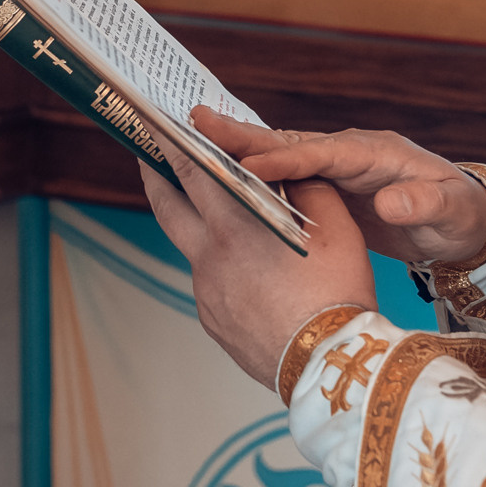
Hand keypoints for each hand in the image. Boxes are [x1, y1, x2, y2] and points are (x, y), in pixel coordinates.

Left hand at [139, 141, 374, 388]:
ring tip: (205, 209)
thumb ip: (308, 186)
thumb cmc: (337, 292)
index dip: (168, 141)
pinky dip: (220, 267)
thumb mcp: (335, 226)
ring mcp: (207, 293)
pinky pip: (210, 283)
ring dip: (192, 224)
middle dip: (155, 175)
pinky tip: (244, 269)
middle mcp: (209, 258)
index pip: (190, 170)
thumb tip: (290, 169)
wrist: (330, 364)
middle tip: (148, 154)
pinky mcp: (213, 320)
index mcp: (234, 226)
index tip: (153, 123)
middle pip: (166, 206)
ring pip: (191, 248)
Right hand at [191, 107, 485, 268]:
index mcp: (375, 154)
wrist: (463, 220)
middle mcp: (349, 152)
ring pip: (280, 154)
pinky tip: (220, 174)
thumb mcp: (450, 211)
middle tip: (197, 122)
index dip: (287, 159)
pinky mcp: (327, 184)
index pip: (324, 154)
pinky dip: (251, 171)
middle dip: (244, 136)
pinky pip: (282, 175)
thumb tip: (394, 202)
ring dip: (239, 149)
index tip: (252, 165)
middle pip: (290, 141)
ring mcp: (336, 166)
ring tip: (193, 140)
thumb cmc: (458, 213)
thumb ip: (422, 203)